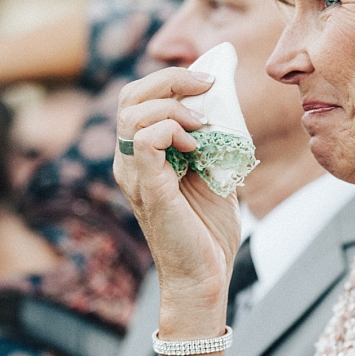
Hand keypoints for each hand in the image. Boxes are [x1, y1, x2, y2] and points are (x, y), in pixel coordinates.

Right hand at [114, 67, 241, 337]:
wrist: (206, 276)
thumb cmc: (208, 232)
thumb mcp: (214, 173)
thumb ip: (212, 140)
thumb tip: (225, 101)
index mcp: (141, 155)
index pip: (139, 98)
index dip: (171, 79)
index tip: (210, 81)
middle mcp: (128, 162)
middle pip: (130, 96)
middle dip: (171, 80)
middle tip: (207, 87)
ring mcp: (133, 175)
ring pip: (133, 112)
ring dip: (175, 107)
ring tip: (203, 127)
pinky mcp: (147, 188)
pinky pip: (145, 139)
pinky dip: (173, 131)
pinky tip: (197, 148)